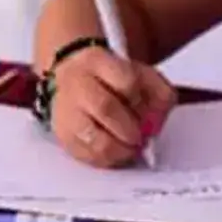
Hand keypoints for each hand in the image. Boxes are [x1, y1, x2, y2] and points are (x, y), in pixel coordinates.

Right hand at [47, 49, 177, 167]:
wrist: (72, 78)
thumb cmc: (110, 79)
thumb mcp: (141, 73)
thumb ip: (160, 94)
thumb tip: (156, 124)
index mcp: (98, 61)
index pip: (126, 80)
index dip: (142, 102)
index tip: (148, 112)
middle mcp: (76, 83)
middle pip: (105, 107)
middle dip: (130, 129)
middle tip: (141, 138)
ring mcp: (65, 111)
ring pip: (93, 138)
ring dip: (119, 149)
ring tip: (130, 149)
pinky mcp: (62, 134)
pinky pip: (85, 155)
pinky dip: (107, 160)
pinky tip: (116, 153)